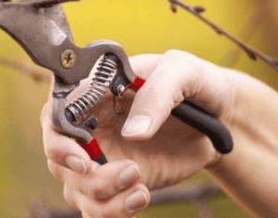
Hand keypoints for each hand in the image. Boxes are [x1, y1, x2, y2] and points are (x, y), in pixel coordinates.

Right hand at [41, 50, 237, 217]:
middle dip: (85, 176)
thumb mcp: (183, 73)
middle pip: (58, 158)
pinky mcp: (119, 183)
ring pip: (76, 189)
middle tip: (129, 172)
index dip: (58, 140)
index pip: (55, 114)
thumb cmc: (197, 84)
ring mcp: (103, 156)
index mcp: (97, 91)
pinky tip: (142, 198)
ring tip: (141, 188)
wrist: (221, 119)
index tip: (83, 159)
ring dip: (104, 198)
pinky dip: (113, 212)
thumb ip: (157, 95)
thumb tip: (133, 134)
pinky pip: (99, 208)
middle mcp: (91, 125)